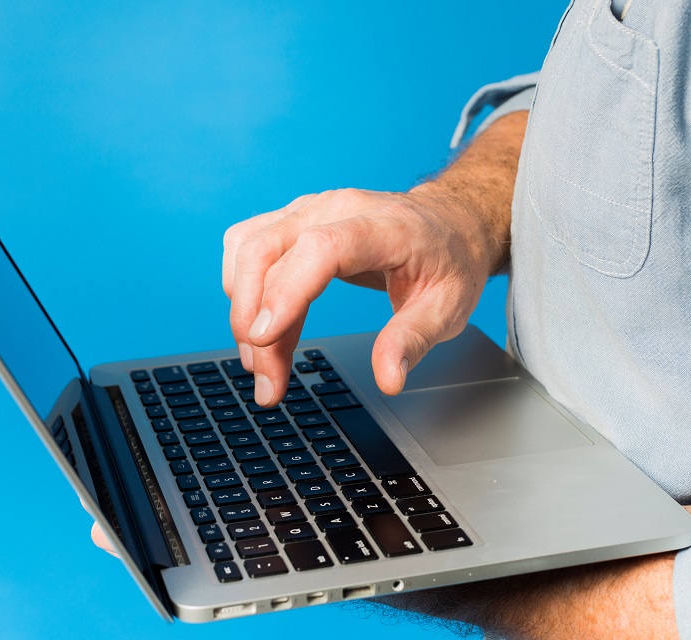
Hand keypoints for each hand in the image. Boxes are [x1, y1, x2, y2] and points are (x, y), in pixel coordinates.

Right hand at [222, 184, 502, 405]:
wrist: (449, 222)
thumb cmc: (448, 260)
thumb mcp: (448, 307)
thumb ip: (413, 341)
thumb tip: (388, 379)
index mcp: (383, 226)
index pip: (321, 249)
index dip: (286, 292)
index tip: (264, 339)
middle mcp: (337, 209)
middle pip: (268, 251)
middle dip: (252, 320)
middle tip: (266, 379)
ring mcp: (311, 209)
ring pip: (247, 250)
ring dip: (242, 310)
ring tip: (262, 364)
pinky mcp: (294, 220)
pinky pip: (247, 247)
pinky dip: (242, 291)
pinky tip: (261, 329)